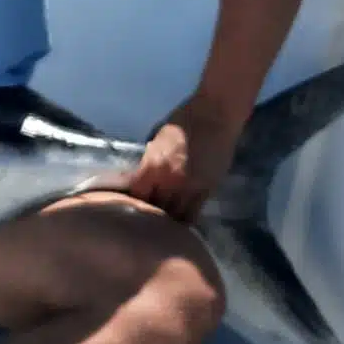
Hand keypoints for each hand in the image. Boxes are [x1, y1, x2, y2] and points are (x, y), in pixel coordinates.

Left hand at [127, 101, 241, 224]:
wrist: (215, 116)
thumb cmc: (183, 120)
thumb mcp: (157, 139)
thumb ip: (150, 161)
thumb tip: (143, 176)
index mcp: (152, 166)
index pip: (137, 196)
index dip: (132, 203)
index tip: (129, 206)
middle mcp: (170, 182)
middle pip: (155, 210)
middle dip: (148, 216)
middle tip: (143, 221)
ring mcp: (190, 189)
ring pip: (175, 217)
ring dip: (167, 223)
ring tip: (161, 227)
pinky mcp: (208, 191)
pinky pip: (194, 213)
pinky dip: (185, 219)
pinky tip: (179, 224)